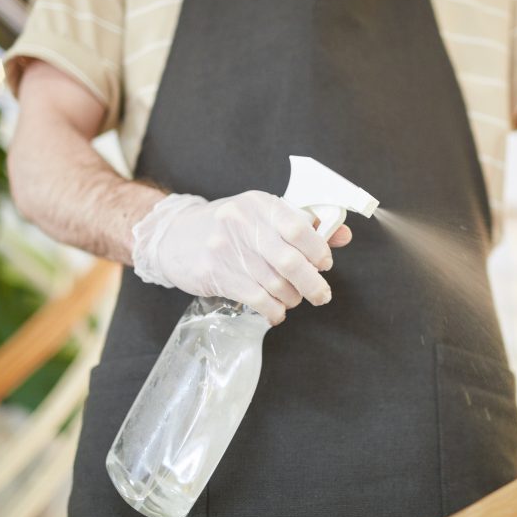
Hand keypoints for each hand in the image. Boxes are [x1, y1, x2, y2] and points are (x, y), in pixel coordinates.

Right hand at [131, 191, 351, 323]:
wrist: (173, 236)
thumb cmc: (228, 226)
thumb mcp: (261, 215)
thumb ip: (303, 224)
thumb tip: (343, 235)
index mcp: (260, 204)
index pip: (299, 227)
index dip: (319, 250)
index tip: (324, 264)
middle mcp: (243, 223)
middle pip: (290, 261)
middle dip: (313, 284)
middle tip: (321, 295)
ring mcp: (227, 249)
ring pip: (275, 284)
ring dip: (292, 298)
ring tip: (292, 299)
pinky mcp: (216, 274)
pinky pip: (256, 299)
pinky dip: (274, 310)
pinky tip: (276, 312)